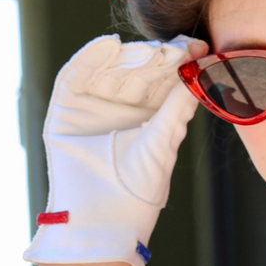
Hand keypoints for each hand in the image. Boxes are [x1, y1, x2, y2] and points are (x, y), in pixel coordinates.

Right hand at [23, 35, 203, 265]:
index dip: (177, 61)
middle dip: (157, 57)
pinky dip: (90, 57)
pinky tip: (110, 45)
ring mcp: (91, 106)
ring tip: (151, 50)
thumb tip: (199, 68)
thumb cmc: (138, 192)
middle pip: (137, 69)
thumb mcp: (163, 141)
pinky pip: (75, 75)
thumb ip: (178, 104)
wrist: (103, 220)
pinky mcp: (65, 110)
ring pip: (110, 69)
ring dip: (130, 55)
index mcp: (147, 117)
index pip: (161, 79)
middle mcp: (119, 108)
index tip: (197, 46)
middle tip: (176, 48)